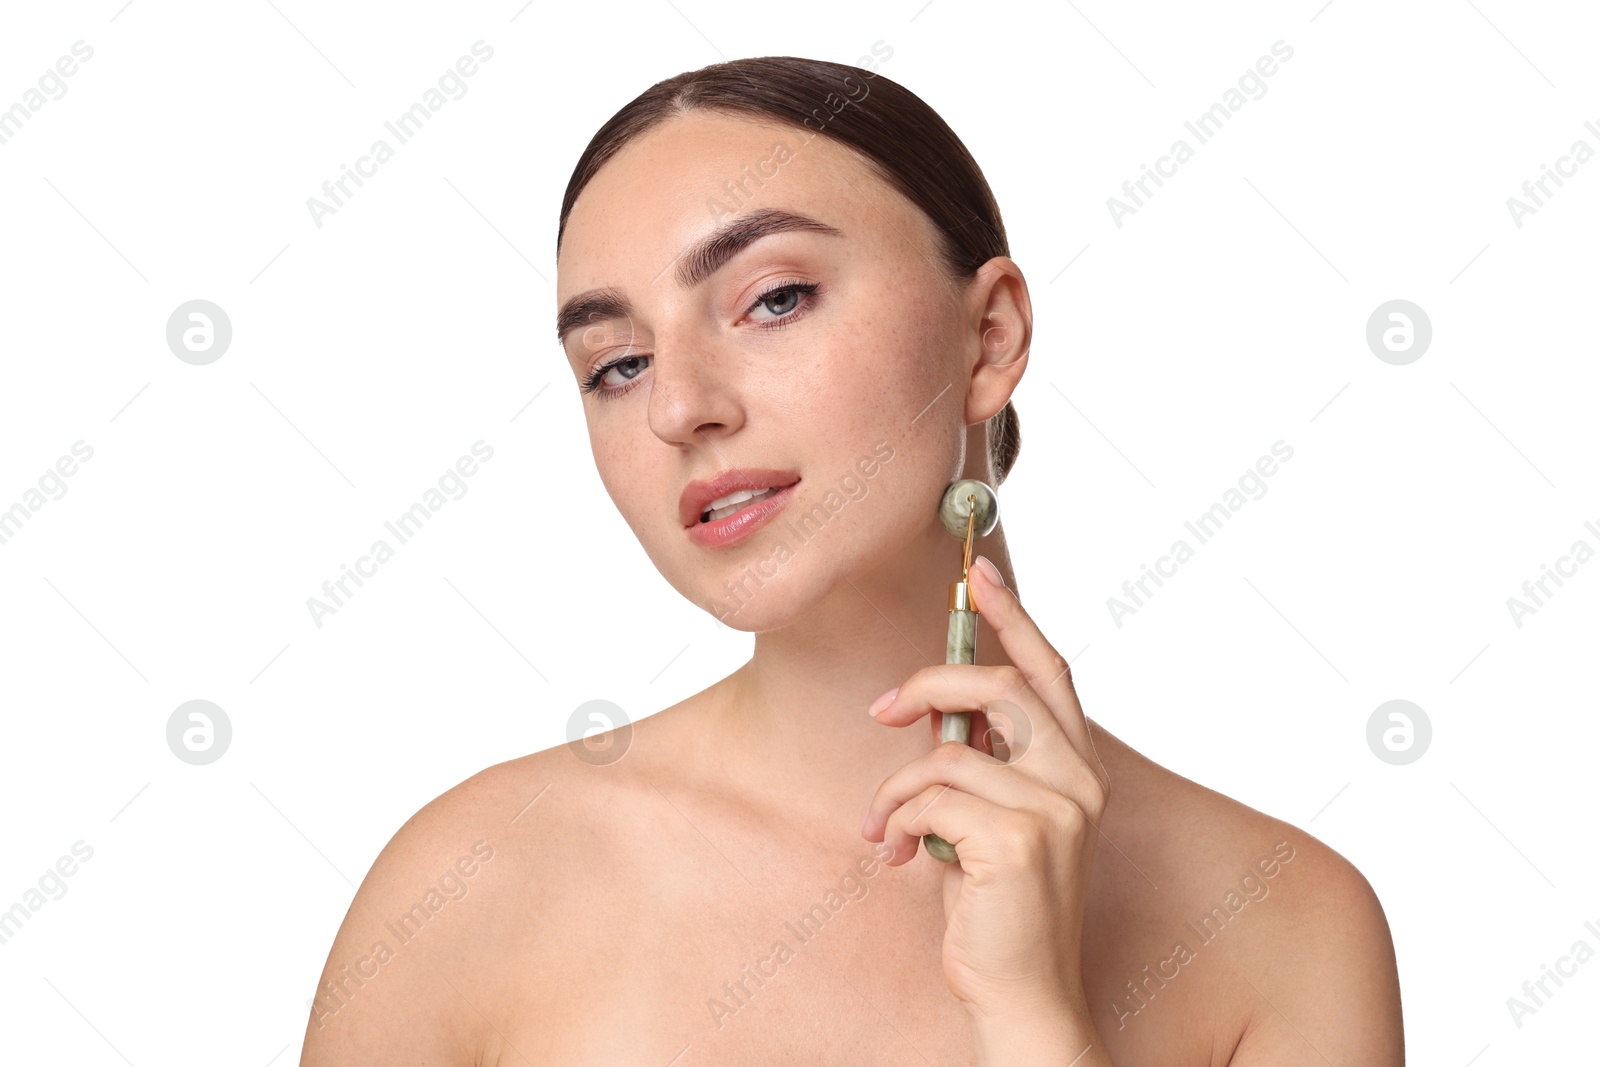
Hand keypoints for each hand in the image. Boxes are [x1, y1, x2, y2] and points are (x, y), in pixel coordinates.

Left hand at [859, 554, 1108, 1026]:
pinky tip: (897, 855)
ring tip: (882, 827)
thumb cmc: (1000, 908)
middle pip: (998, 685)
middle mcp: (1080, 780)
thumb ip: (977, 760)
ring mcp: (1057, 809)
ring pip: (946, 751)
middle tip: (882, 710)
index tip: (975, 572)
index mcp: (1078, 768)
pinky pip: (930, 797)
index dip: (1012, 615)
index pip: (1050, 670)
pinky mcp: (1020, 839)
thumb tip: (928, 707)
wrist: (1020, 993)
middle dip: (928, 684)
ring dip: (894, 789)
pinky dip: (897, 821)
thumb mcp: (987, 818)